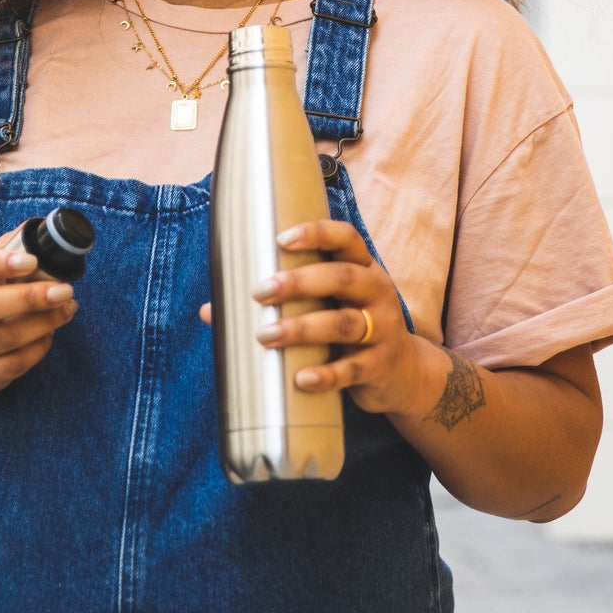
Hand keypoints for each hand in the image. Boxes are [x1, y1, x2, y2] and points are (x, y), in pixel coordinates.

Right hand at [0, 246, 77, 403]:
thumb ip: (10, 249)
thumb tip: (46, 231)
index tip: (31, 261)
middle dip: (28, 298)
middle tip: (64, 289)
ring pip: (3, 337)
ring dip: (43, 322)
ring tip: (68, 308)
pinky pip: (13, 364)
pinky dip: (38, 347)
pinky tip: (51, 332)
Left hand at [252, 218, 424, 415]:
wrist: (403, 374)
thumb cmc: (350, 331)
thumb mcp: (328, 307)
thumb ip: (281, 302)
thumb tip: (209, 311)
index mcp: (364, 268)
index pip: (346, 238)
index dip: (316, 233)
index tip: (281, 239)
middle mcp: (378, 291)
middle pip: (343, 278)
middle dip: (300, 282)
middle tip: (260, 291)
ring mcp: (384, 329)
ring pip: (344, 323)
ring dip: (303, 328)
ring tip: (266, 336)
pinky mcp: (381, 365)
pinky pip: (353, 369)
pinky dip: (326, 375)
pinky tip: (300, 379)